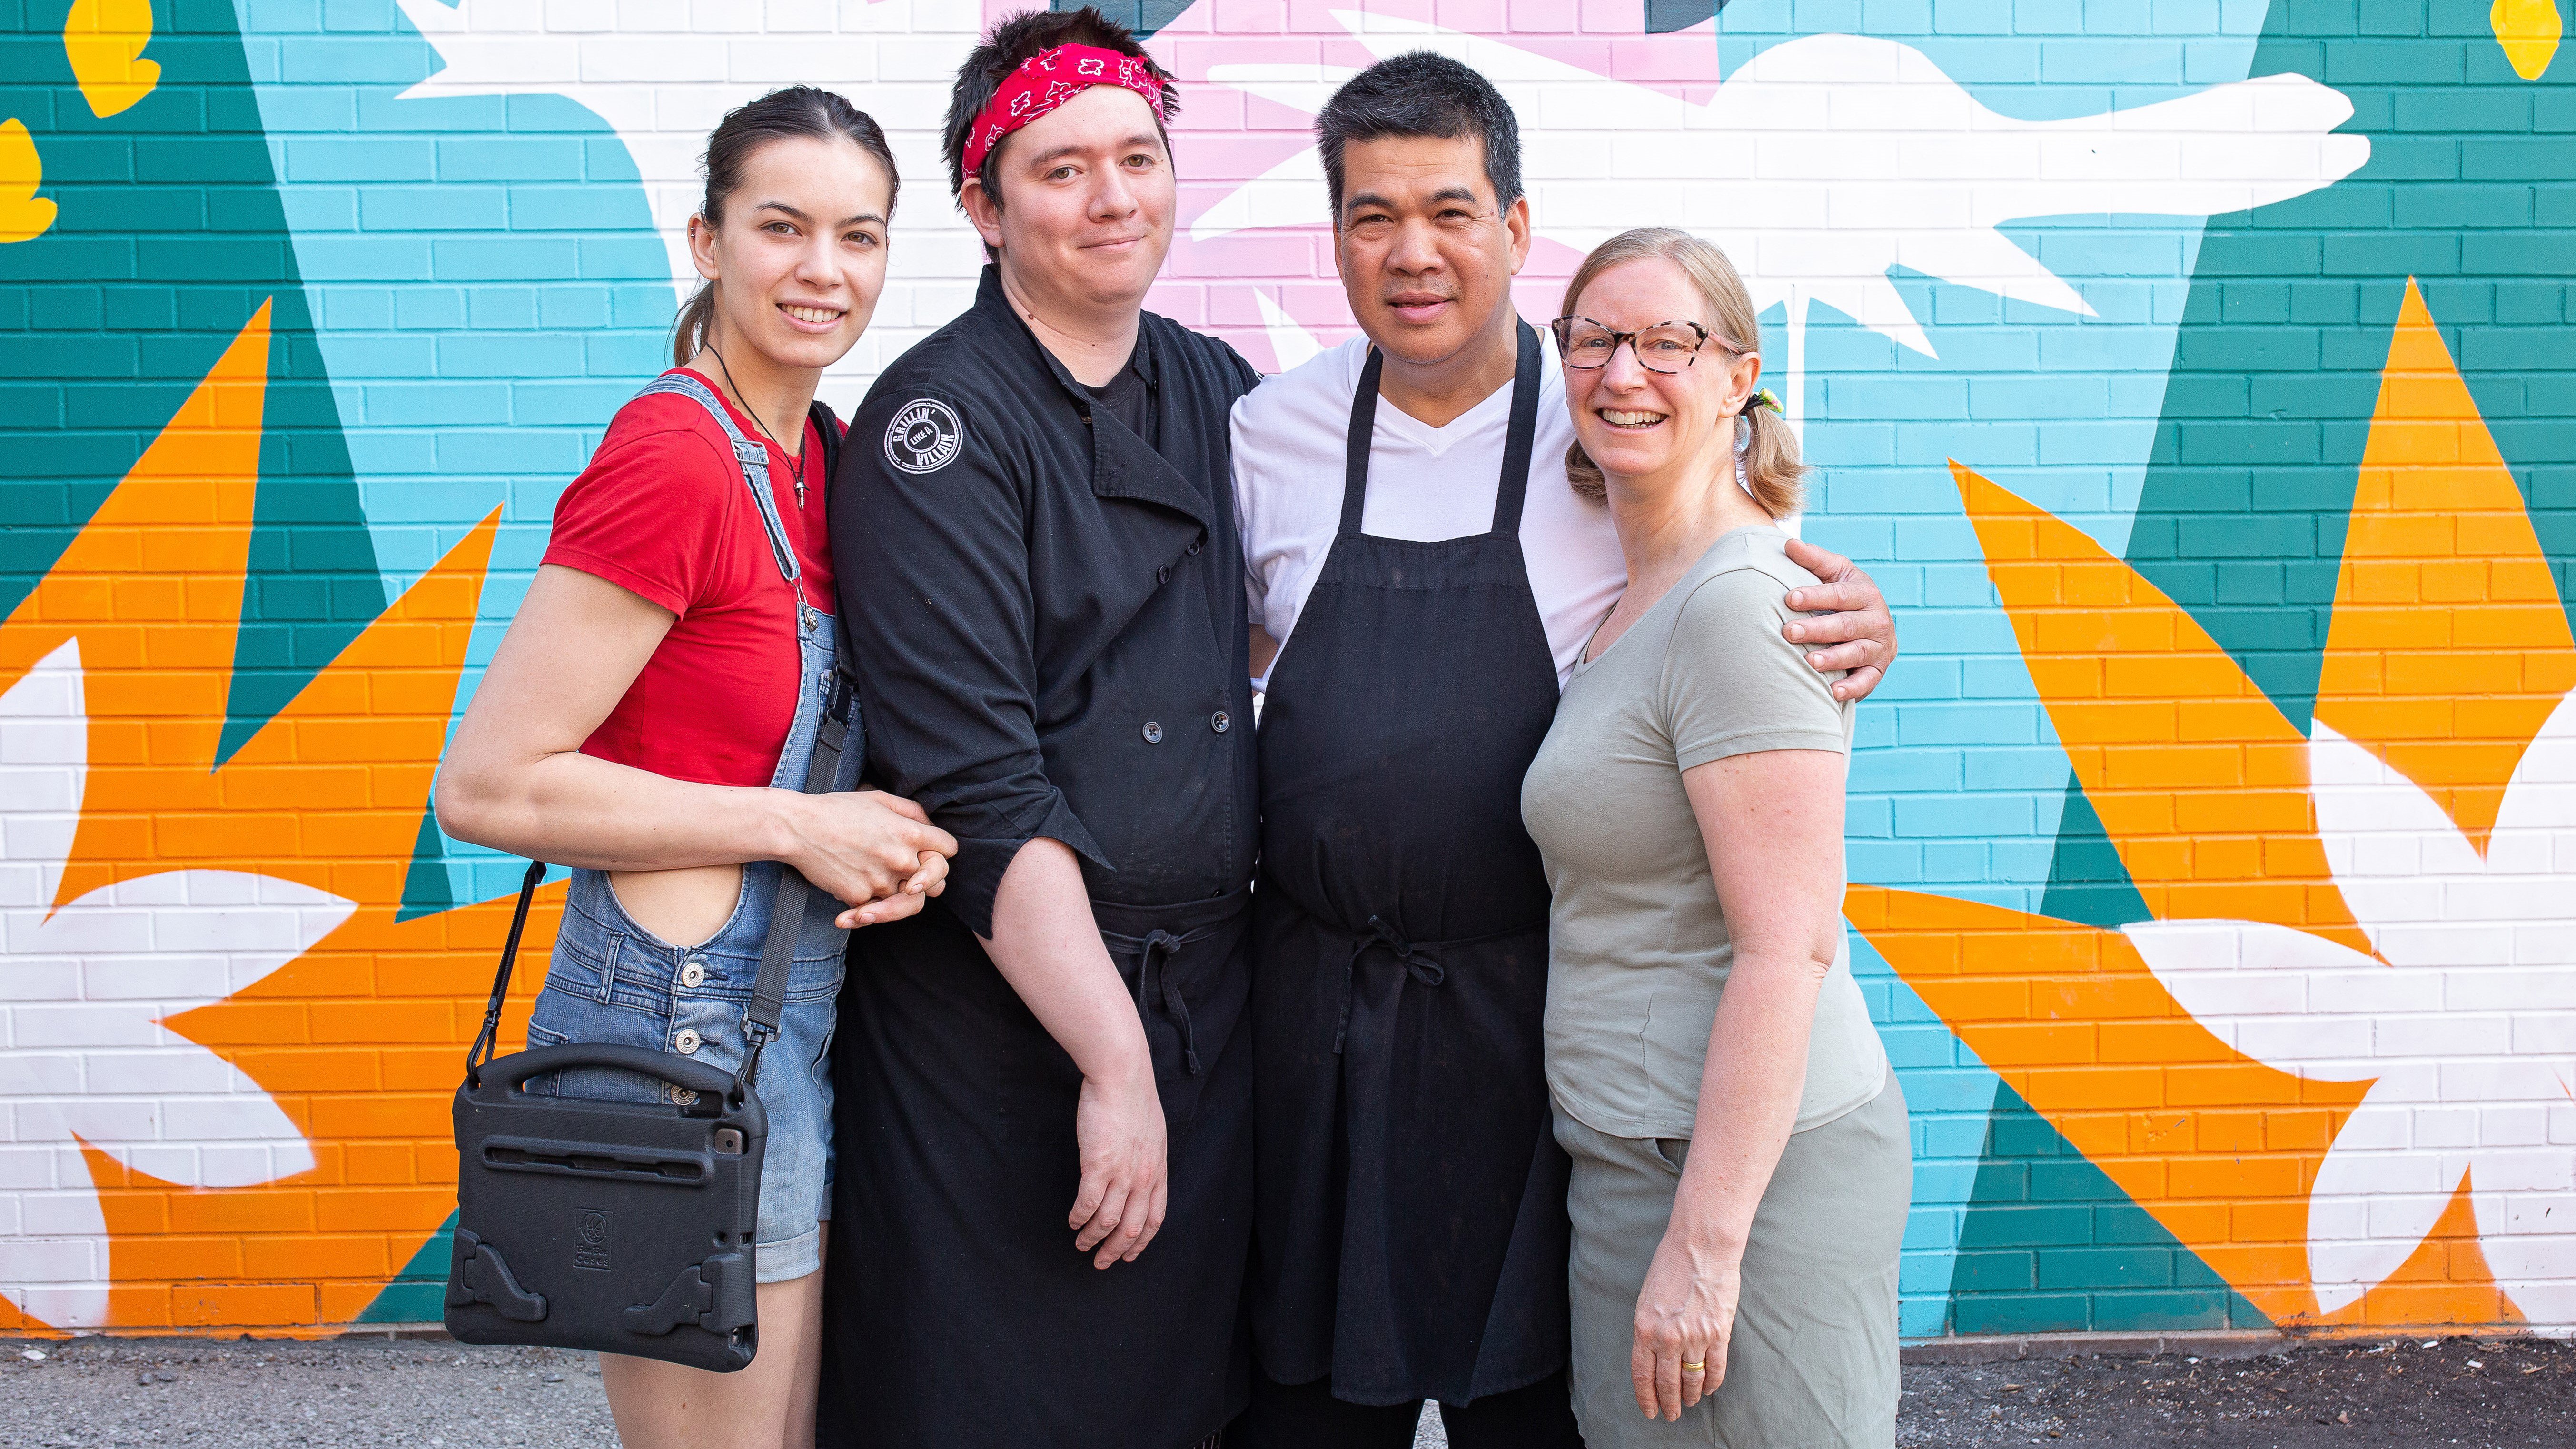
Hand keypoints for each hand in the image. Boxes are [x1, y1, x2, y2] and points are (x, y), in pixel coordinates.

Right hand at [780, 789, 955, 924]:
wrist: (798, 828)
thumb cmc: (837, 809)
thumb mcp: (880, 799)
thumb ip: (911, 813)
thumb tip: (930, 828)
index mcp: (910, 833)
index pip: (949, 849)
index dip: (941, 849)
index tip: (931, 850)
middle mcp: (901, 860)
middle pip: (937, 883)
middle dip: (928, 879)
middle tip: (914, 877)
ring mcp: (881, 882)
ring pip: (908, 902)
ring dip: (899, 898)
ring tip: (884, 892)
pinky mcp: (860, 898)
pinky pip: (875, 909)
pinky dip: (868, 908)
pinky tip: (855, 903)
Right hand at [1070, 1063, 1168, 1268]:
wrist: (1122, 1076)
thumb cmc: (1134, 1098)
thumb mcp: (1153, 1134)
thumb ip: (1147, 1158)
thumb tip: (1139, 1173)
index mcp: (1158, 1170)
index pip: (1154, 1218)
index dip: (1141, 1242)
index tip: (1129, 1255)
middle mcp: (1143, 1177)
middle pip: (1132, 1228)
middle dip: (1116, 1251)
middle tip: (1101, 1263)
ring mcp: (1121, 1173)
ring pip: (1108, 1221)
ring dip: (1093, 1238)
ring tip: (1081, 1245)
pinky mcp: (1098, 1165)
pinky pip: (1087, 1204)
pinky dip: (1079, 1219)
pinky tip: (1072, 1222)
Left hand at [1631, 1229, 1740, 1421]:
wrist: (1700, 1247)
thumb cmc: (1670, 1266)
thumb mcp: (1646, 1300)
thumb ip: (1649, 1330)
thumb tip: (1654, 1357)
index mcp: (1645, 1329)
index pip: (1642, 1375)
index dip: (1646, 1398)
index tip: (1650, 1411)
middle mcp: (1668, 1338)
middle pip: (1667, 1384)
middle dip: (1668, 1404)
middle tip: (1671, 1414)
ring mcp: (1695, 1337)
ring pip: (1692, 1380)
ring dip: (1690, 1395)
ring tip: (1689, 1402)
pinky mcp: (1719, 1333)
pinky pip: (1715, 1368)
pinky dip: (1711, 1383)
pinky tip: (1708, 1388)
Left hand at [1780, 537, 1896, 702]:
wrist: (1872, 623)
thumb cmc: (1844, 595)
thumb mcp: (1834, 573)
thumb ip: (1814, 559)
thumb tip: (1789, 544)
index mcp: (1865, 592)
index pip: (1839, 594)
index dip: (1815, 596)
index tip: (1790, 598)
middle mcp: (1877, 619)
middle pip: (1846, 625)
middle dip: (1817, 629)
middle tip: (1789, 632)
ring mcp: (1880, 645)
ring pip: (1857, 652)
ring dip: (1833, 658)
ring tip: (1809, 662)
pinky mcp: (1878, 669)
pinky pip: (1868, 680)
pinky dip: (1852, 688)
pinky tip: (1832, 692)